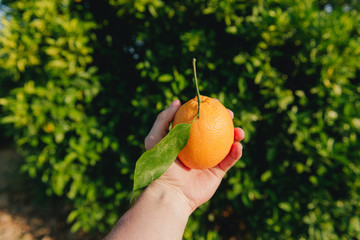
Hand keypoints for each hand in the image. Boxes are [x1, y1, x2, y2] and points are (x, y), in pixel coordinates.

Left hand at [145, 99, 244, 213]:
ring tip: (239, 131)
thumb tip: (177, 101)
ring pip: (227, 144)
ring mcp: (209, 160)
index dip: (208, 111)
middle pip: (216, 130)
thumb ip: (163, 119)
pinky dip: (236, 153)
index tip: (214, 102)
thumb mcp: (156, 138)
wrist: (170, 192)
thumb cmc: (161, 166)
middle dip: (226, 120)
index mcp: (185, 139)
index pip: (199, 121)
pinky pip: (229, 160)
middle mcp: (198, 148)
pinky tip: (238, 145)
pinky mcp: (217, 172)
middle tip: (229, 114)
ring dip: (236, 135)